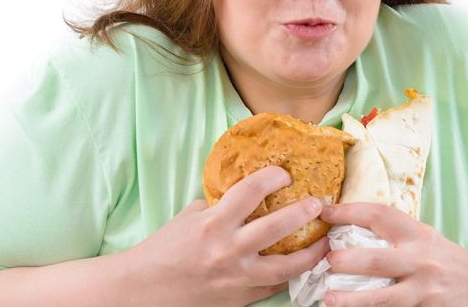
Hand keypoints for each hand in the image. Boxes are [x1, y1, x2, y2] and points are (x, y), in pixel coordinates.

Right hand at [118, 166, 329, 306]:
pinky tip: (301, 266)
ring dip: (310, 253)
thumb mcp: (189, 217)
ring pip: (286, 266)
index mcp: (212, 223)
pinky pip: (273, 288)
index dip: (272, 177)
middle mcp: (227, 250)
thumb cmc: (163, 249)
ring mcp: (236, 278)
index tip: (284, 174)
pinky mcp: (239, 299)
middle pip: (277, 227)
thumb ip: (218, 206)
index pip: (250, 191)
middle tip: (317, 204)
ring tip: (324, 242)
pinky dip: (289, 276)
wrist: (143, 289)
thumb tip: (245, 194)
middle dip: (303, 213)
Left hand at [319, 203, 467, 306]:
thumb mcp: (428, 241)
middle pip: (377, 259)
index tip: (326, 211)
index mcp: (419, 236)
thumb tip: (350, 232)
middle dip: (347, 260)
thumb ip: (397, 237)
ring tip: (328, 300)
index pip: (380, 216)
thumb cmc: (451, 262)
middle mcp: (422, 261)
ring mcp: (426, 292)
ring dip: (352, 300)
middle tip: (326, 261)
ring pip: (383, 298)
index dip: (350, 211)